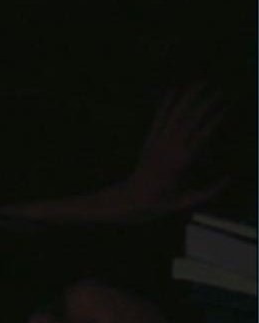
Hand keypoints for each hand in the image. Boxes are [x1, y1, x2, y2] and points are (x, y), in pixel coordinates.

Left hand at [120, 84, 231, 215]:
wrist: (129, 200)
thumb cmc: (158, 204)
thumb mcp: (184, 202)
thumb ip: (208, 191)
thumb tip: (229, 178)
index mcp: (180, 162)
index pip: (201, 135)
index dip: (214, 120)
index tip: (226, 108)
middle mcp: (168, 149)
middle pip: (189, 121)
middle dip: (204, 104)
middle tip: (219, 92)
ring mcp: (156, 143)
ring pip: (174, 115)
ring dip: (187, 98)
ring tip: (200, 83)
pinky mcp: (148, 141)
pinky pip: (157, 119)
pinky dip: (165, 104)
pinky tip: (173, 90)